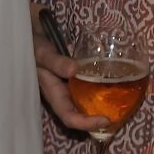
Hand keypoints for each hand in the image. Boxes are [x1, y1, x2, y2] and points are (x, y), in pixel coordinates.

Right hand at [31, 5, 108, 132]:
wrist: (30, 29)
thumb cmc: (33, 43)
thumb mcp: (42, 52)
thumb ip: (56, 62)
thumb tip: (74, 71)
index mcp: (53, 92)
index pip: (69, 116)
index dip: (85, 123)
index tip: (105, 120)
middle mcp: (62, 91)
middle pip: (81, 112)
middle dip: (98, 117)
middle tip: (120, 113)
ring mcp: (69, 81)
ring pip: (87, 98)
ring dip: (102, 102)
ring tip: (123, 98)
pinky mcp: (75, 71)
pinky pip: (90, 81)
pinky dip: (101, 83)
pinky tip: (115, 77)